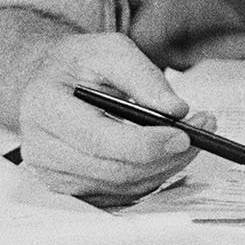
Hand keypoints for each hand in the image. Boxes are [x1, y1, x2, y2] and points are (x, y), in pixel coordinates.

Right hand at [13, 32, 214, 204]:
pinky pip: (119, 194)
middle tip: (203, 131)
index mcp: (45, 108)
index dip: (146, 144)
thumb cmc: (78, 64)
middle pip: (114, 170)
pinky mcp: (69, 188)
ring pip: (121, 187)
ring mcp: (53, 174)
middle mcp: (42, 148)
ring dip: (165, 167)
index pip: (99, 140)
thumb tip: (176, 110)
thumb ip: (143, 76)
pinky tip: (167, 153)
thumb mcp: (110, 50)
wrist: (48, 81)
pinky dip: (150, 177)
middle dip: (166, 155)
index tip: (184, 134)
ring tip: (192, 137)